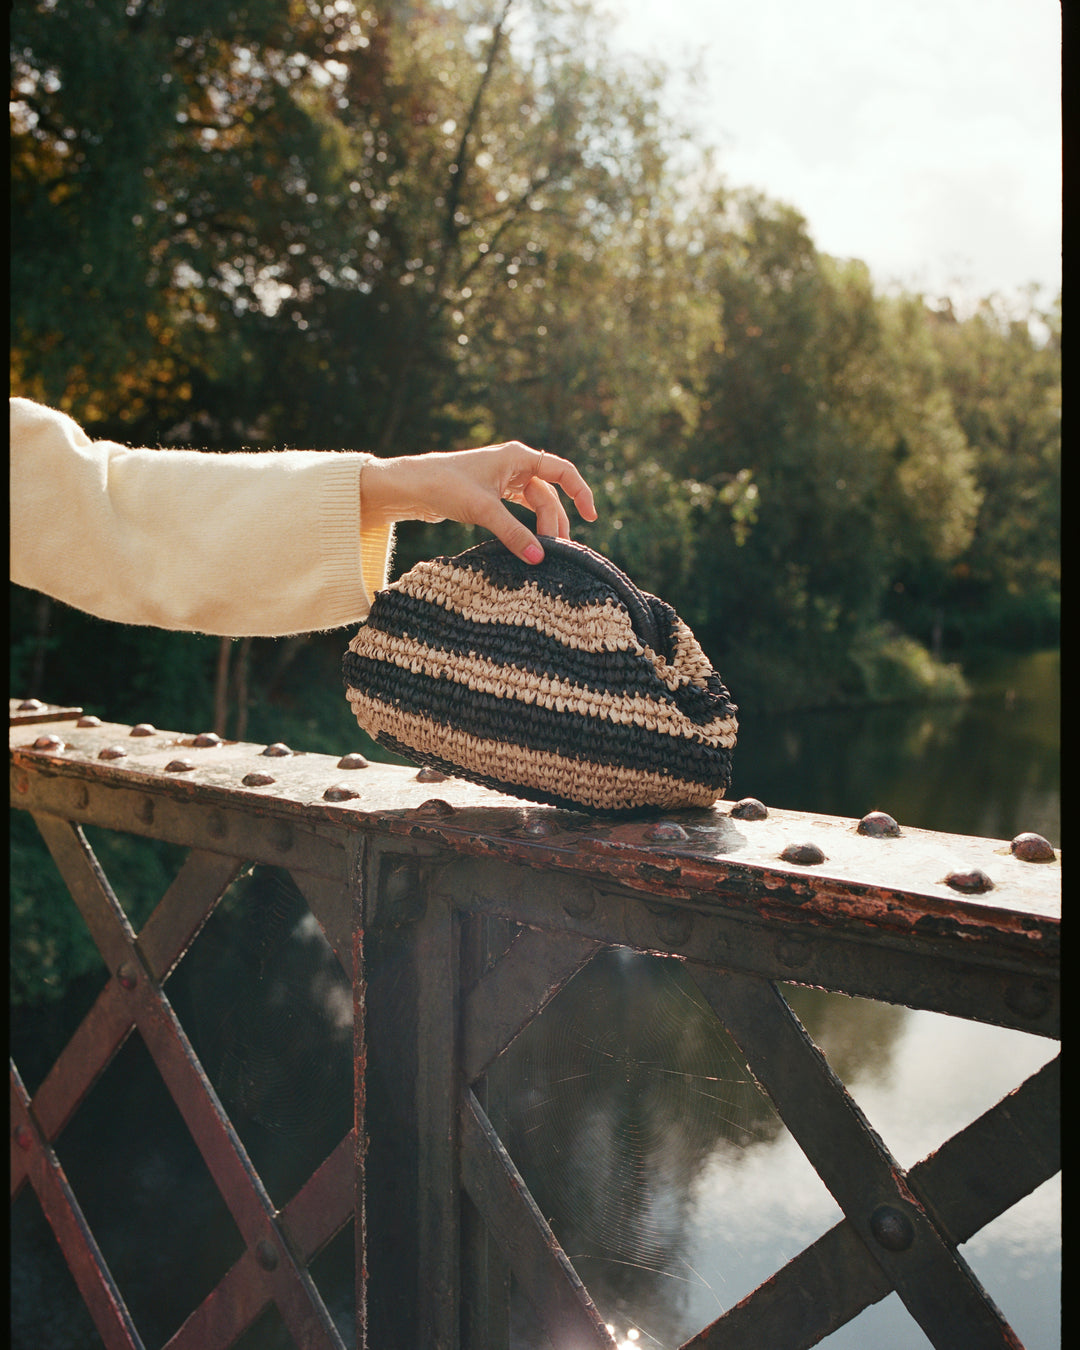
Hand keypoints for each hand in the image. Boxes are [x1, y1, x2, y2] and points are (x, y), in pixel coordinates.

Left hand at [361, 440, 597, 563]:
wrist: (409, 486)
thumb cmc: (444, 485)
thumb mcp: (483, 510)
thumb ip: (513, 534)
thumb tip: (539, 559)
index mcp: (517, 456)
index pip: (562, 471)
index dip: (580, 492)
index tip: (591, 517)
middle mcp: (514, 465)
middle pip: (548, 495)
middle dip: (554, 521)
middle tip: (556, 551)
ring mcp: (502, 480)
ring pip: (534, 505)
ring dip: (541, 527)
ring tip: (545, 552)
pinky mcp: (491, 496)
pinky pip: (518, 512)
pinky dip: (525, 527)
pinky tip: (528, 545)